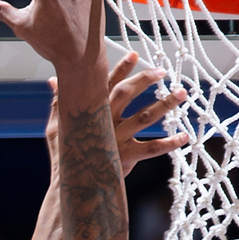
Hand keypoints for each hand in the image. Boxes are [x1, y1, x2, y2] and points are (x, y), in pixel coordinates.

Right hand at [46, 52, 187, 176]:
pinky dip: (169, 143)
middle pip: (127, 94)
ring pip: (145, 117)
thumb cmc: (64, 154)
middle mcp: (105, 121)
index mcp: (92, 111)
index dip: (121, 68)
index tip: (135, 54)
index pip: (107, 83)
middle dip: (145, 79)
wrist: (73, 185)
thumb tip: (53, 80)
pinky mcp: (126, 157)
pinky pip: (151, 148)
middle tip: (163, 72)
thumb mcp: (56, 125)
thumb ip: (58, 101)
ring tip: (181, 93)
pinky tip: (185, 136)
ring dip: (165, 103)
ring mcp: (116, 138)